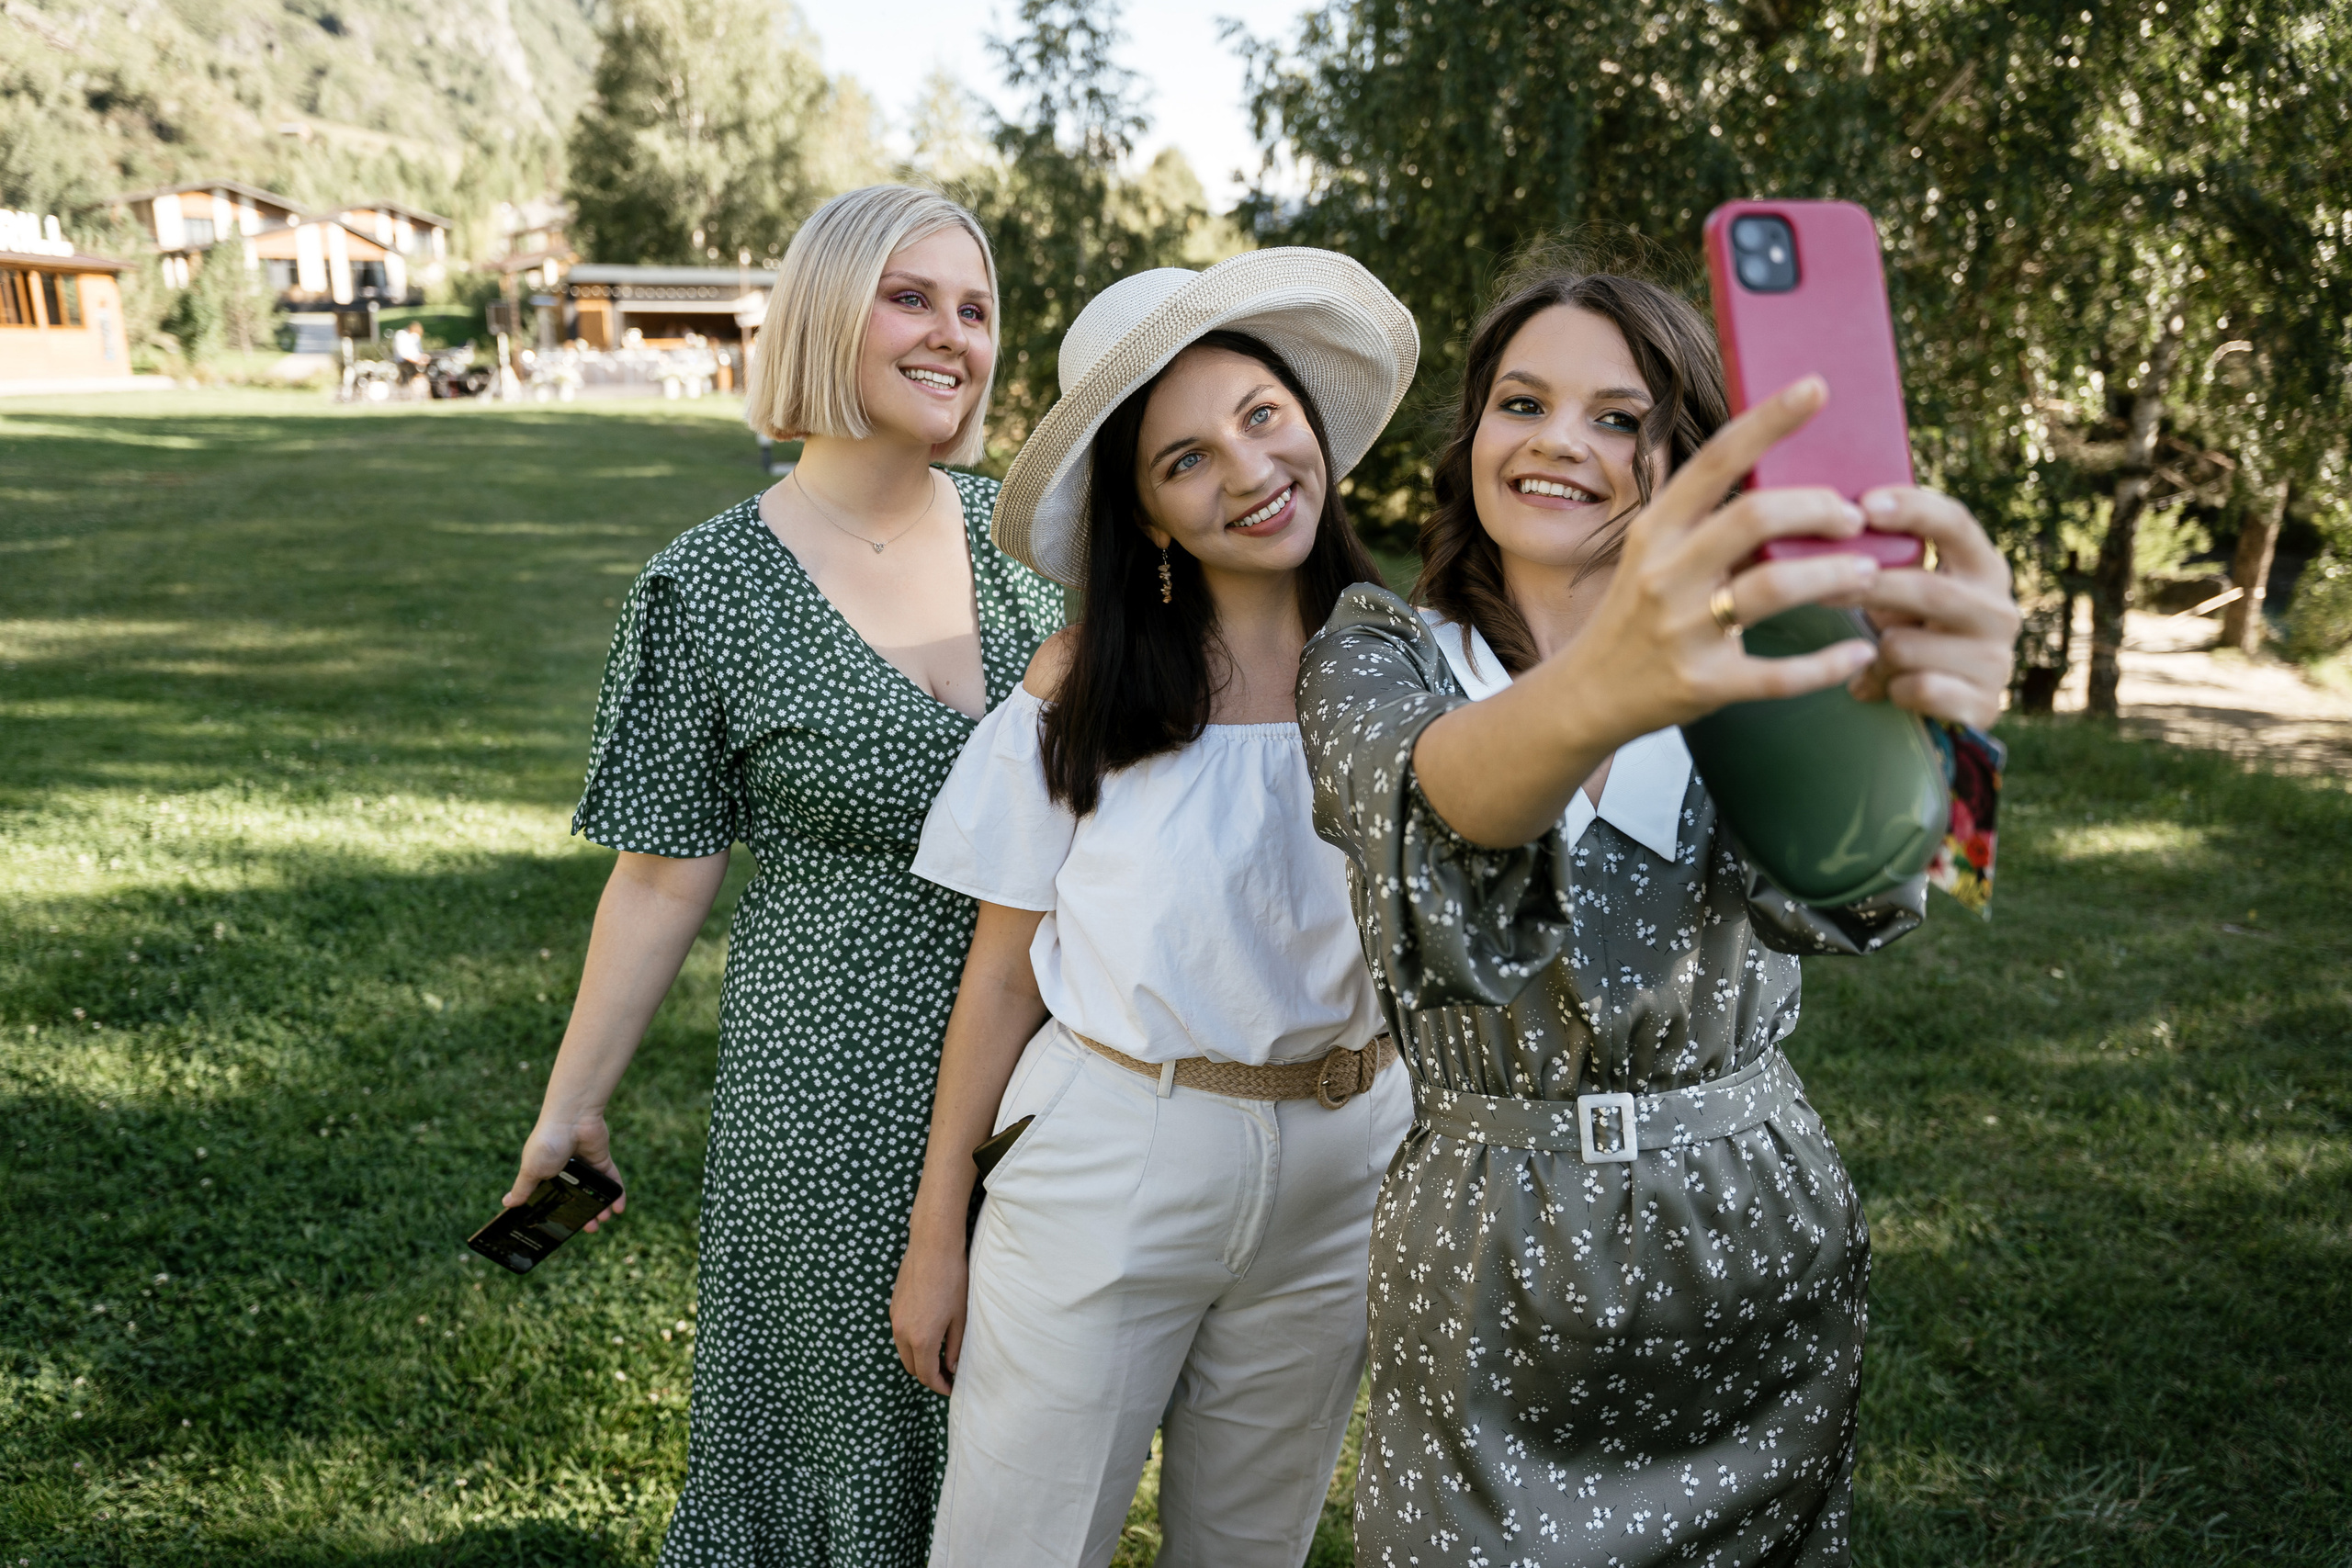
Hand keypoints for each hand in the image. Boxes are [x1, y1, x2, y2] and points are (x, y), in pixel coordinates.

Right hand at [506, 1115, 625, 1231]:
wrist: (572, 1119)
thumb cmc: (547, 1142)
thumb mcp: (531, 1170)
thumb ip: (523, 1188)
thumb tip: (507, 1203)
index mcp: (545, 1174)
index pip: (552, 1199)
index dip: (557, 1214)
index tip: (561, 1229)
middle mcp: (565, 1171)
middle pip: (575, 1198)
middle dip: (582, 1215)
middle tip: (589, 1228)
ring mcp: (584, 1166)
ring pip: (594, 1192)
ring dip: (600, 1207)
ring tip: (603, 1219)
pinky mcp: (601, 1160)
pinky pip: (610, 1180)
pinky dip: (616, 1193)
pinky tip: (619, 1208)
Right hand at [890, 1228, 968, 1396]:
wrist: (933, 1247)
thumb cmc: (952, 1279)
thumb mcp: (959, 1317)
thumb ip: (954, 1347)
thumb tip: (951, 1367)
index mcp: (921, 1339)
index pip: (927, 1375)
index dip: (939, 1386)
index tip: (951, 1388)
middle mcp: (902, 1332)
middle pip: (911, 1367)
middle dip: (928, 1375)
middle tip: (946, 1375)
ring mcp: (895, 1319)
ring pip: (903, 1351)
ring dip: (918, 1359)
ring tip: (938, 1357)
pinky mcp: (893, 1307)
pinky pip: (899, 1335)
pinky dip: (911, 1343)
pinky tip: (927, 1335)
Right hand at [1560, 377, 1890, 739]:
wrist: (1586, 695)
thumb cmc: (1635, 613)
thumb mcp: (1646, 551)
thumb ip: (1695, 510)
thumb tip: (1752, 444)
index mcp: (1654, 531)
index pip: (1716, 461)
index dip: (1768, 420)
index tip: (1817, 387)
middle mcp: (1664, 575)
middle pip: (1754, 517)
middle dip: (1818, 508)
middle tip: (1853, 515)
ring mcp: (1683, 632)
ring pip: (1773, 587)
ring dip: (1833, 575)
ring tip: (1866, 572)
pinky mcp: (1703, 685)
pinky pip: (1778, 674)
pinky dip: (1827, 665)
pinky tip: (1858, 654)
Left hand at [1845, 488, 2020, 727]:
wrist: (1951, 697)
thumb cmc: (1916, 626)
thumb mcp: (1910, 586)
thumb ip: (1888, 556)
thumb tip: (1823, 519)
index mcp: (1984, 567)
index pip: (1955, 523)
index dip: (1911, 509)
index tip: (1864, 505)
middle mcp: (1999, 609)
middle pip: (1925, 589)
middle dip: (1866, 589)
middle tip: (1820, 591)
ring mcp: (1998, 659)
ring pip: (1905, 647)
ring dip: (1873, 655)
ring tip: (1868, 660)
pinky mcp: (1985, 704)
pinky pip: (1913, 689)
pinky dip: (1888, 690)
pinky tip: (1888, 689)